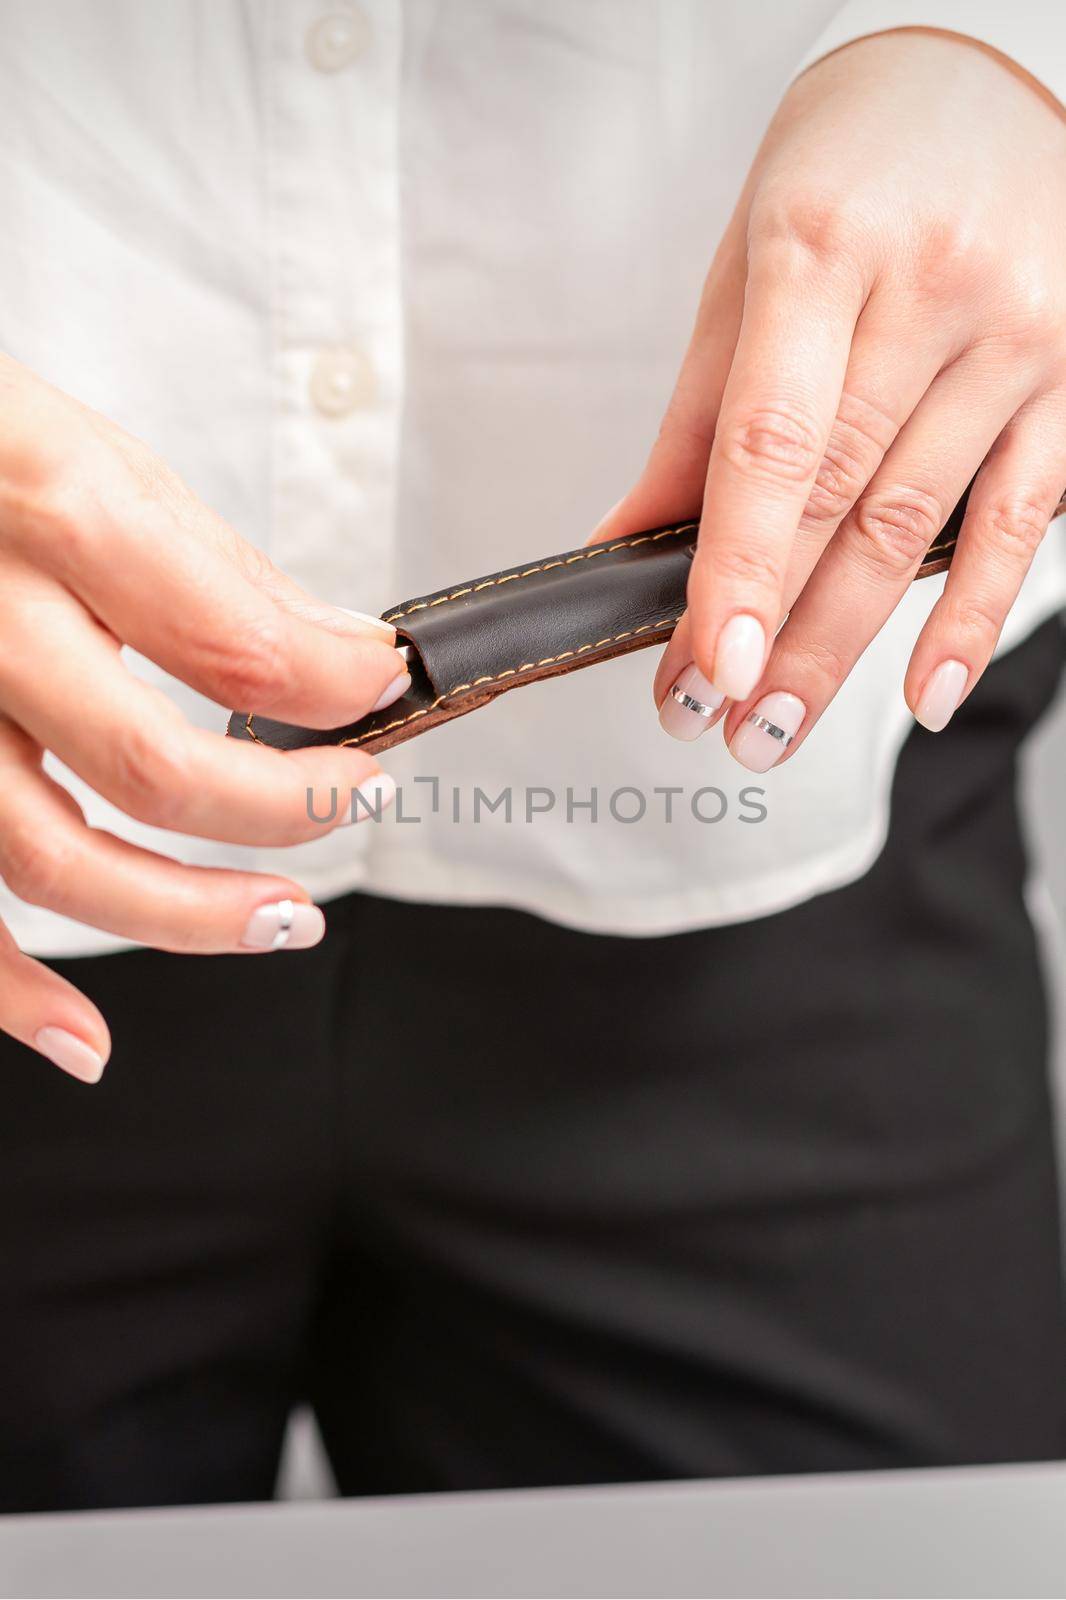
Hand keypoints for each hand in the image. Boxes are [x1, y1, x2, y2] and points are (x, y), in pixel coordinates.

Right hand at [0, 355, 408, 1080]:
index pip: (233, 641)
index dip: (338, 686)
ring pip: (50, 859)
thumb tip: (345, 655)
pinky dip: (14, 990)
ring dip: (183, 916)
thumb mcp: (98, 458)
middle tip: (357, 801)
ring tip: (281, 920)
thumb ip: (220, 572)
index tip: (383, 690)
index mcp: (52, 512)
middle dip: (284, 808)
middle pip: (153, 768)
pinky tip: (87, 1039)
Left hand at [592, 29, 1065, 767]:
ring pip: (921, 527)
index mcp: (824, 248)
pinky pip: (1025, 521)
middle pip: (843, 500)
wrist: (980, 80)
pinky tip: (924, 692)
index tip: (703, 667)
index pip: (774, 441)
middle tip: (717, 725)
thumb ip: (695, 418)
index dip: (739, 567)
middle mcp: (935, 290)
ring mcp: (1020, 335)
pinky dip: (973, 618)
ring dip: (845, 648)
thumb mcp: (744, 271)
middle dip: (773, 633)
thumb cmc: (847, 171)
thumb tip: (624, 545)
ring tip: (777, 729)